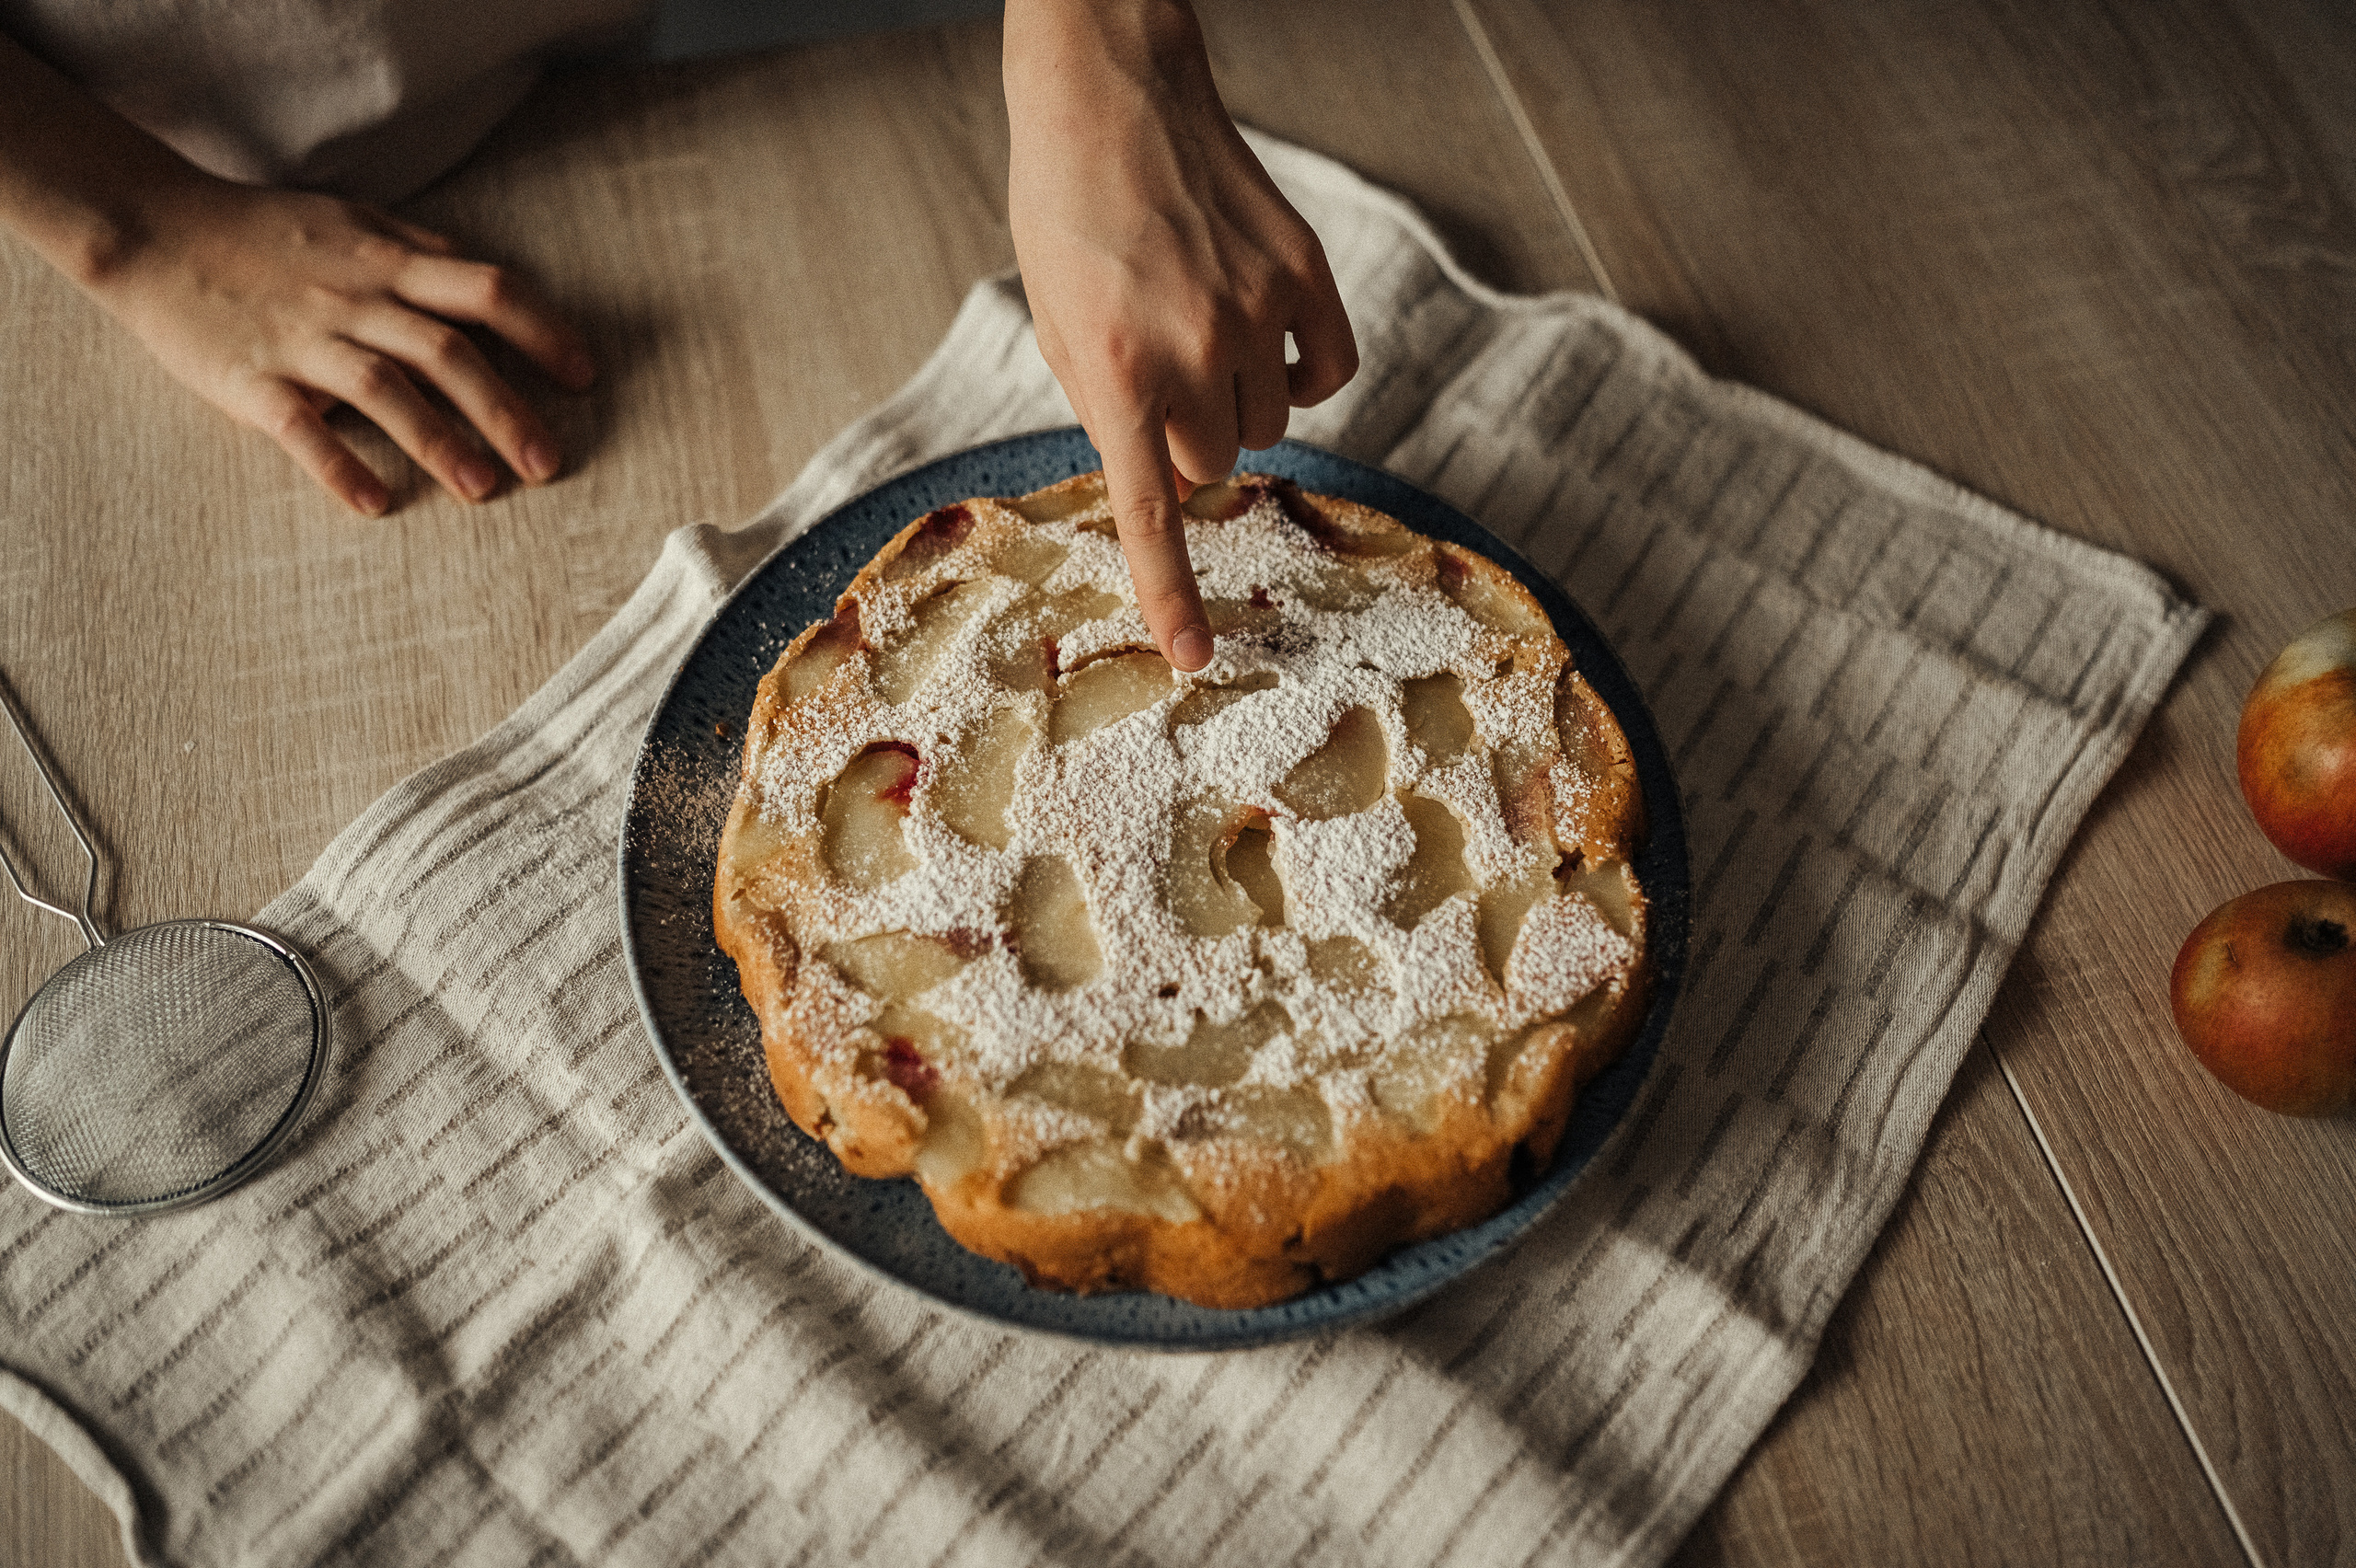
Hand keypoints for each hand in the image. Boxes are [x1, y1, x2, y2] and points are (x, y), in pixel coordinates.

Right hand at [83, 176, 592, 514]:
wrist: (153, 228)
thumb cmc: (265, 232)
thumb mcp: (354, 221)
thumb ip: (422, 253)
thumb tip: (490, 284)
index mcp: (388, 261)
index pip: (487, 290)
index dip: (545, 332)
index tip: (585, 378)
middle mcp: (354, 299)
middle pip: (448, 351)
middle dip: (506, 410)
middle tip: (549, 465)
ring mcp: (301, 339)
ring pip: (384, 388)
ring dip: (439, 441)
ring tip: (485, 491)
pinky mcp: (249, 379)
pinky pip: (298, 427)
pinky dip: (337, 465)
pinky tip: (375, 504)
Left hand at [1005, 0, 1356, 670]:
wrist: (1112, 98)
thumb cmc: (1068, 217)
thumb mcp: (1059, 328)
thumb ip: (1112, 414)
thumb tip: (1174, 482)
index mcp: (1113, 372)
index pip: (1149, 510)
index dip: (1171, 591)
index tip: (1195, 657)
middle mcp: (1190, 350)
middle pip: (1212, 466)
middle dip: (1185, 441)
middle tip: (1157, 375)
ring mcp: (1254, 313)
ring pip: (1267, 428)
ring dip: (1237, 403)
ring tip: (1198, 333)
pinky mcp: (1303, 275)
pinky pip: (1326, 375)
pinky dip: (1302, 373)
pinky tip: (1265, 334)